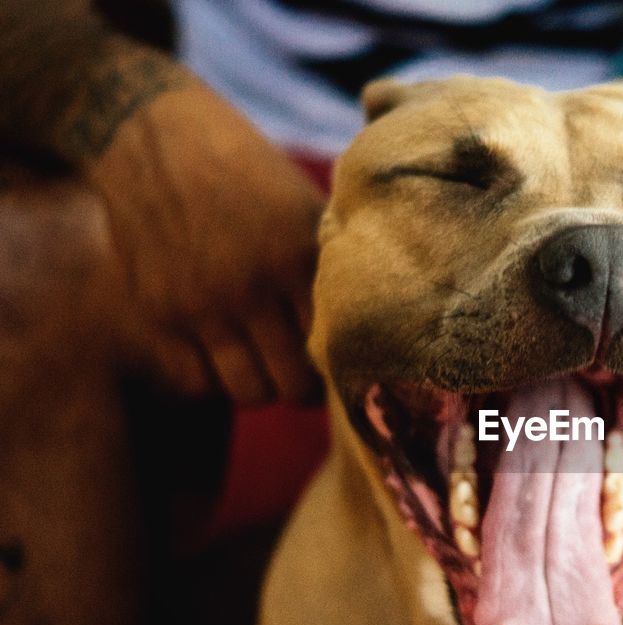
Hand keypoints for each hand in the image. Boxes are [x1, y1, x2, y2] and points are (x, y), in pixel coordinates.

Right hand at [89, 80, 323, 403]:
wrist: (155, 136)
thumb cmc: (246, 171)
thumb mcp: (303, 204)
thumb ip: (331, 262)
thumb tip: (371, 323)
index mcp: (296, 257)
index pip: (336, 347)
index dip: (345, 363)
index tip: (345, 359)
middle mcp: (249, 288)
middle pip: (294, 386)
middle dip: (306, 387)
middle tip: (306, 372)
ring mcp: (200, 304)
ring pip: (249, 393)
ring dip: (263, 386)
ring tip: (266, 365)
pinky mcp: (157, 312)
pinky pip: (195, 382)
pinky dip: (213, 380)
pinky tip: (224, 355)